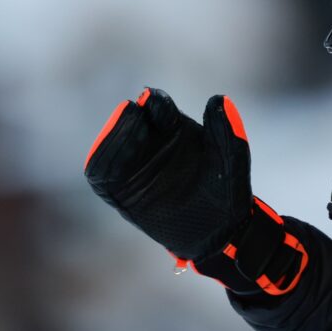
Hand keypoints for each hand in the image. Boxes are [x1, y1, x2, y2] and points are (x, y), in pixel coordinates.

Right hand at [85, 88, 253, 261]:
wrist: (218, 232)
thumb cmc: (226, 191)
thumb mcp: (230, 160)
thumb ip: (226, 131)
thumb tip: (219, 98)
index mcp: (175, 129)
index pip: (158, 107)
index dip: (154, 103)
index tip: (153, 102)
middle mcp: (151, 143)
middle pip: (132, 123)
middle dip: (130, 118)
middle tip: (131, 115)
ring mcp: (134, 166)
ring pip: (113, 146)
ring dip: (114, 138)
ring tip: (122, 136)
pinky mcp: (121, 191)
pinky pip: (102, 175)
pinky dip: (101, 164)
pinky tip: (108, 161)